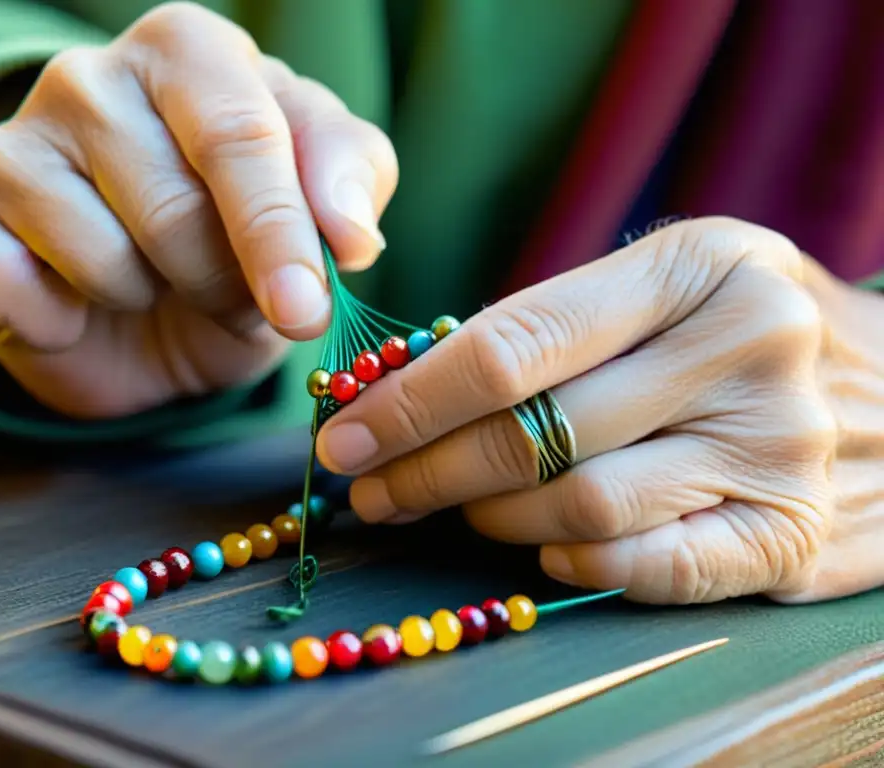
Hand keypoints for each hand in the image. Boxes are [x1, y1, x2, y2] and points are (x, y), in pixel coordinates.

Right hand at [0, 2, 395, 418]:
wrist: (154, 315)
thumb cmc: (242, 240)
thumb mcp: (320, 203)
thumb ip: (351, 182)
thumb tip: (354, 235)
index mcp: (189, 50)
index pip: (240, 134)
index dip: (277, 232)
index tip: (306, 309)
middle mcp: (90, 76)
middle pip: (177, 208)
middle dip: (226, 284)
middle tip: (239, 298)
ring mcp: (15, 143)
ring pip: (110, 259)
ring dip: (158, 301)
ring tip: (162, 283)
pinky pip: (28, 294)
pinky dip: (75, 322)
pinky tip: (83, 298)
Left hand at [316, 217, 883, 603]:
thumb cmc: (748, 328)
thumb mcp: (672, 282)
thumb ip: (556, 323)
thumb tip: (412, 382)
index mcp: (697, 265)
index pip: (513, 345)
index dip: (411, 400)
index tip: (344, 433)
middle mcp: (745, 347)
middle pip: (533, 433)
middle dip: (425, 470)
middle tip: (373, 488)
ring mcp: (777, 446)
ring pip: (578, 506)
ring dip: (492, 519)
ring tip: (463, 511)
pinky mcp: (794, 532)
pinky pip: (652, 567)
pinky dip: (576, 565)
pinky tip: (546, 550)